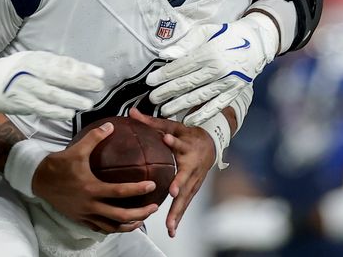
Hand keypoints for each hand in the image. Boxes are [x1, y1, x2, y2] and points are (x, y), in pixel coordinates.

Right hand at [0, 51, 104, 118]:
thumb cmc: (13, 72)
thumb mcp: (30, 61)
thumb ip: (52, 65)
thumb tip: (80, 70)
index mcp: (34, 58)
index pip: (62, 62)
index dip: (82, 68)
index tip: (99, 73)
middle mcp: (30, 71)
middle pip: (60, 76)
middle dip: (81, 82)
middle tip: (99, 86)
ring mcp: (25, 88)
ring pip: (53, 94)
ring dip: (72, 99)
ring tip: (88, 103)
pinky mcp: (20, 103)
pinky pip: (42, 108)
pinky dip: (56, 111)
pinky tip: (69, 113)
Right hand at [31, 122, 158, 233]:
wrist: (38, 179)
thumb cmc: (58, 164)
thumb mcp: (77, 149)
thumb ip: (95, 137)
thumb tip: (110, 126)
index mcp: (91, 188)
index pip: (120, 192)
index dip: (137, 190)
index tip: (152, 186)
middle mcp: (90, 205)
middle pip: (120, 216)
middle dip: (140, 214)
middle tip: (153, 207)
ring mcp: (85, 214)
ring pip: (111, 227)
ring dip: (129, 225)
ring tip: (141, 219)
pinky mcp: (80, 218)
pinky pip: (100, 228)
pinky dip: (112, 228)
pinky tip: (120, 223)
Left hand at [130, 108, 214, 236]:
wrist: (211, 144)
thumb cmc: (186, 135)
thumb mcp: (172, 126)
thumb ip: (151, 122)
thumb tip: (131, 112)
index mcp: (186, 146)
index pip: (179, 143)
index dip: (174, 142)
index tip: (168, 140)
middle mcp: (192, 165)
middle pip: (186, 176)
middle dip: (180, 185)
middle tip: (173, 192)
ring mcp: (194, 179)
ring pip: (186, 196)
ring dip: (178, 211)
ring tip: (170, 226)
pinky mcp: (193, 189)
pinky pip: (185, 204)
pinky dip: (179, 216)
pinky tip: (171, 230)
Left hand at [146, 14, 277, 125]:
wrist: (257, 42)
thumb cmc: (227, 35)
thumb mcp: (205, 31)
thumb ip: (184, 44)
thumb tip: (165, 55)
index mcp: (208, 53)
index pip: (180, 67)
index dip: (163, 75)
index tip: (150, 81)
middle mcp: (217, 69)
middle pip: (186, 84)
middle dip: (166, 92)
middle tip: (152, 99)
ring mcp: (227, 83)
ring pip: (198, 97)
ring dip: (180, 106)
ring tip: (164, 111)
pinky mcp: (234, 91)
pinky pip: (216, 106)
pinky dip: (202, 115)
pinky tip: (188, 120)